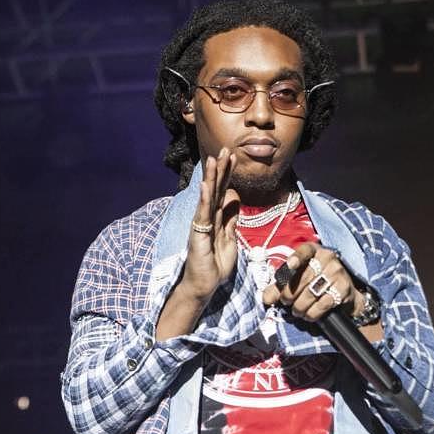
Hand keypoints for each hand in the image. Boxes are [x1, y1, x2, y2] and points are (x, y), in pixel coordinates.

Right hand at [179, 147, 239, 300]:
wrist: (204, 285)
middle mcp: (207, 218)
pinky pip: (202, 215)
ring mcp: (201, 225)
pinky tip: (206, 186)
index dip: (228, 174)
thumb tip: (235, 200)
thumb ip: (231, 220)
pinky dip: (204, 200)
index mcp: (216, 218)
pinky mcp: (198, 235)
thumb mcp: (229, 238)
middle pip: (216, 189)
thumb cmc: (214, 264)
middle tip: (226, 148)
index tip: (233, 156)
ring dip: (211, 178)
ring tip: (214, 159)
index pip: (223, 192)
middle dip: (221, 169)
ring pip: (208, 198)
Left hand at [262, 243, 363, 322]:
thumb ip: (279, 287)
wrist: (343, 292)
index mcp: (313, 251)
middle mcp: (327, 258)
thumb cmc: (315, 282)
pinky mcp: (344, 288)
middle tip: (286, 302)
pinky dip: (312, 313)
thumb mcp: (297, 279)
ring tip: (297, 311)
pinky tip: (308, 315)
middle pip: (304, 277)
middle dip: (290, 294)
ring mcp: (337, 272)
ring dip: (300, 306)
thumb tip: (266, 299)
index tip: (290, 264)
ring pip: (312, 292)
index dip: (297, 258)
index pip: (304, 251)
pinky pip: (323, 303)